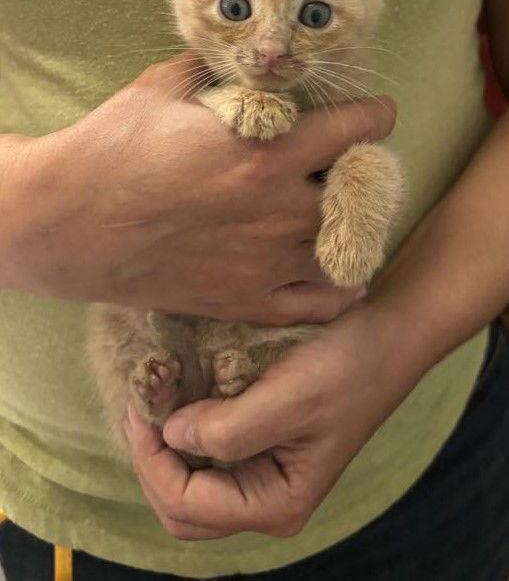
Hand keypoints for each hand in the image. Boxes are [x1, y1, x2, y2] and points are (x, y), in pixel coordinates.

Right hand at [1, 53, 394, 323]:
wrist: (68, 224)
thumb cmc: (112, 150)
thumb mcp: (163, 89)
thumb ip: (214, 72)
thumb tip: (235, 60)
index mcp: (268, 152)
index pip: (354, 128)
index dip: (374, 114)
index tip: (378, 112)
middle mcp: (280, 210)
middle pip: (360, 191)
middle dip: (364, 172)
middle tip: (354, 164)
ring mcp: (267, 262)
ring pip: (346, 249)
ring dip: (354, 227)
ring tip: (348, 216)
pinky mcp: (245, 299)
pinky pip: (316, 304)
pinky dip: (338, 291)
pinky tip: (343, 277)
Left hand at [123, 299, 428, 539]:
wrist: (386, 337)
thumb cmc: (347, 367)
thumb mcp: (290, 398)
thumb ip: (228, 429)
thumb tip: (171, 435)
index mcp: (276, 503)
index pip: (186, 505)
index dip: (151, 460)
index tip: (140, 406)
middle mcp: (266, 500)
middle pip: (182, 507)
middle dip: (152, 460)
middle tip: (141, 405)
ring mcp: (264, 474)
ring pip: (190, 483)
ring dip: (165, 446)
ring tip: (156, 397)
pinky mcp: (262, 446)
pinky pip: (208, 454)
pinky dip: (186, 429)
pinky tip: (181, 394)